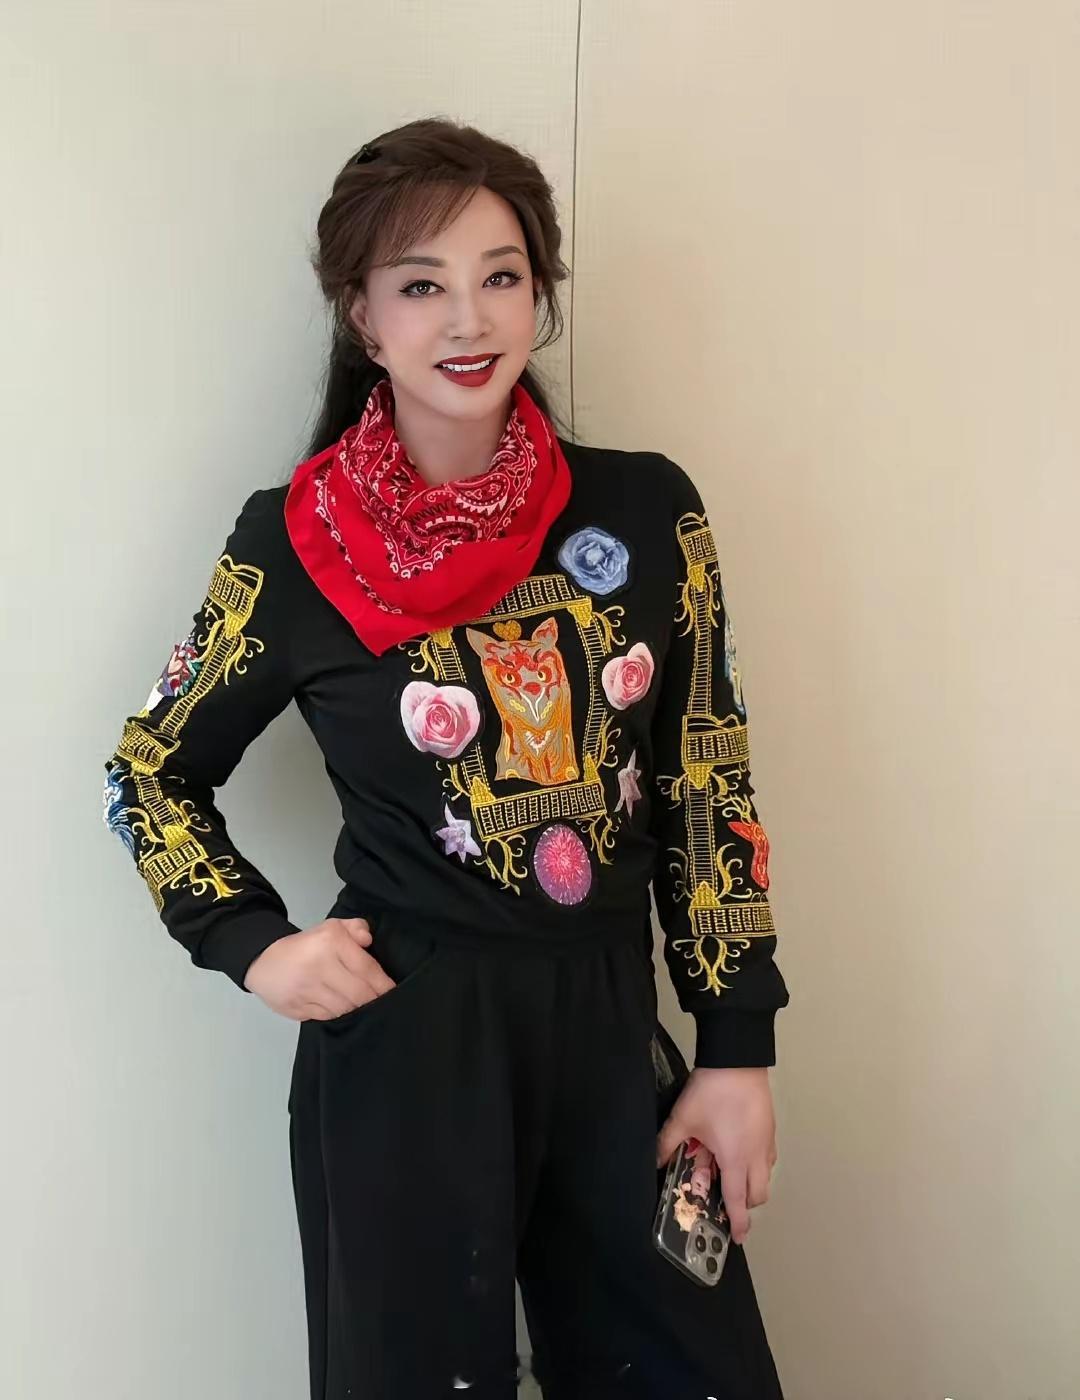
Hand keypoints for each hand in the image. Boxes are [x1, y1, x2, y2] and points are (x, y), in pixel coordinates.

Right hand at [243, 916, 394, 1021]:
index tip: (392, 992)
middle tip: (379, 1002)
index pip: (366, 968)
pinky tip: (340, 1008)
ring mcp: (307, 990)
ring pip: (345, 1009)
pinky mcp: (297, 1008)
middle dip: (372, 1000)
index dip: (383, 984)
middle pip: (359, 994)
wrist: (264, 960)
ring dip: (356, 1009)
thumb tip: (368, 941)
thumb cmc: (306, 945)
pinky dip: (338, 1015)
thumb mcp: (331, 927)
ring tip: (360, 1004)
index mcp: (330, 942)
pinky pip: (328, 1017)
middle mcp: (319, 966)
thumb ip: (356, 928)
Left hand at [656, 1066, 777, 1245]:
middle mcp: (756, 1155)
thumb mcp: (683, 1118)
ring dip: (753, 1182)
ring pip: (766, 1174)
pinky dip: (758, 1163)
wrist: (738, 1058)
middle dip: (746, 1204)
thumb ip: (667, 1143)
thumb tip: (655, 1162)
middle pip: (759, 1193)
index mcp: (736, 1159)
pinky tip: (740, 1148)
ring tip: (731, 1173)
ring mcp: (766, 1140)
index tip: (737, 1238)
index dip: (738, 1223)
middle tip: (728, 1201)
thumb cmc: (712, 1091)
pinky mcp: (770, 1126)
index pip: (739, 1201)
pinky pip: (768, 1155)